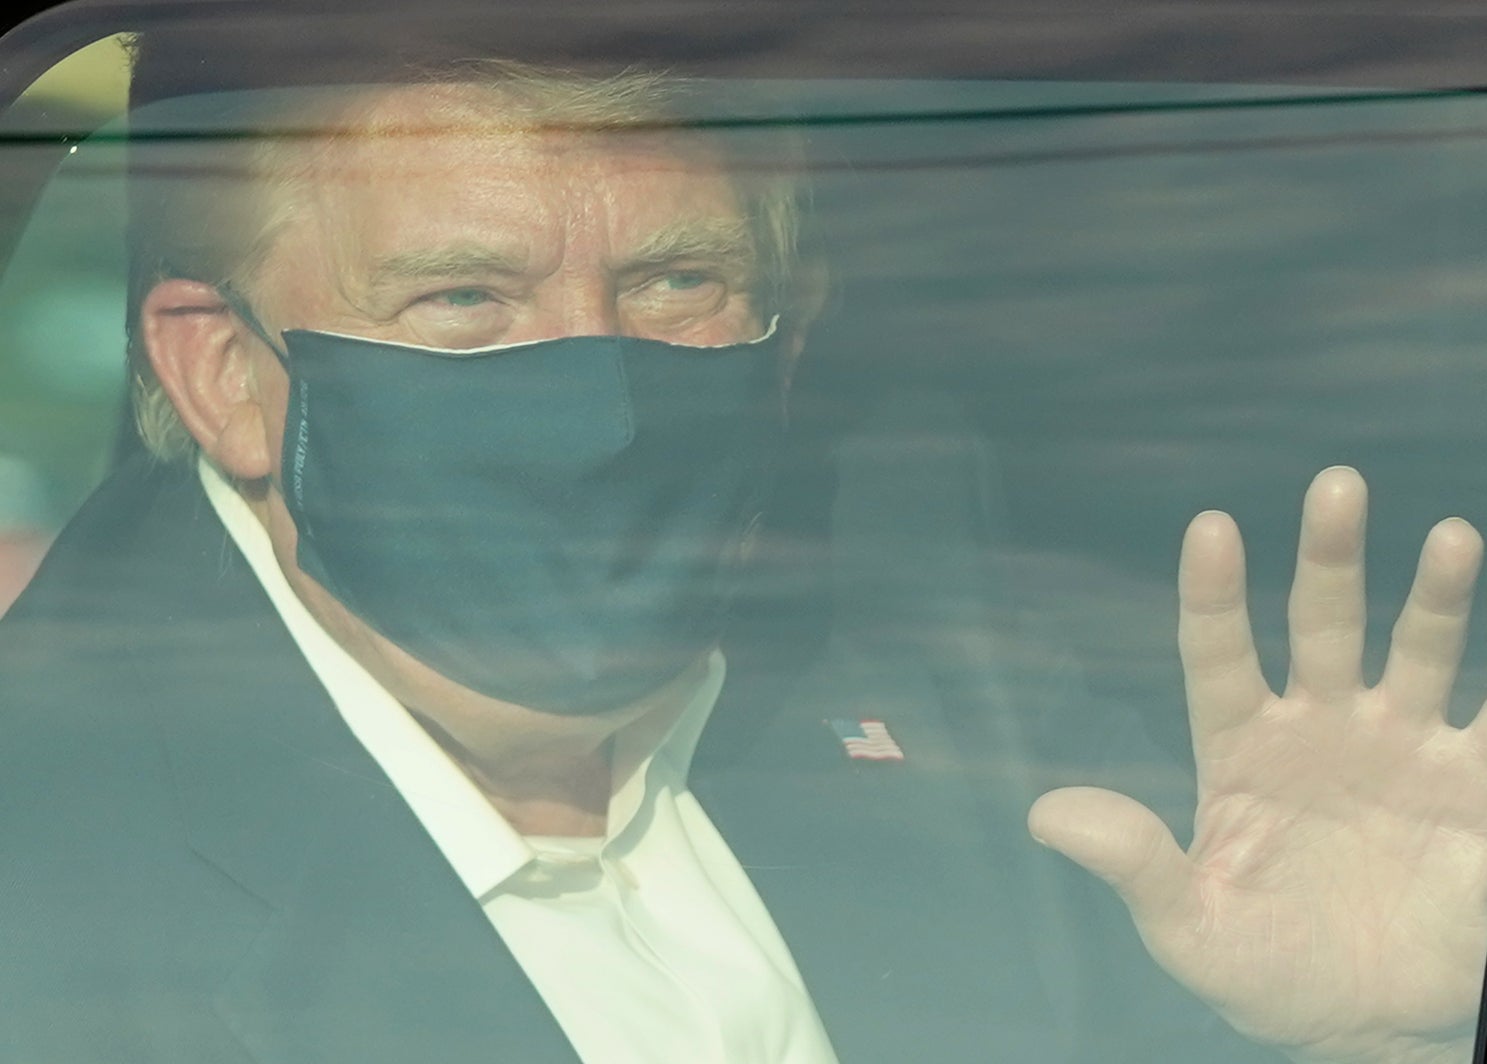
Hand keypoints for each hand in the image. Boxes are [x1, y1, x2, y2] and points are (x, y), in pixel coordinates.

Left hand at [1029, 467, 1486, 1063]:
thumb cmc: (1263, 971)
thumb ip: (1133, 865)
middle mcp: (1321, 730)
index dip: (1214, 595)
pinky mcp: (1474, 789)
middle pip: (1323, 625)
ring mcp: (1401, 750)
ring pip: (1418, 650)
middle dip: (1330, 558)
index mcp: (1242, 751)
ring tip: (1451, 537)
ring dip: (1435, 595)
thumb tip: (1046, 816)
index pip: (1219, 656)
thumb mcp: (1188, 927)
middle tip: (1336, 484)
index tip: (1210, 527)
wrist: (1366, 1027)